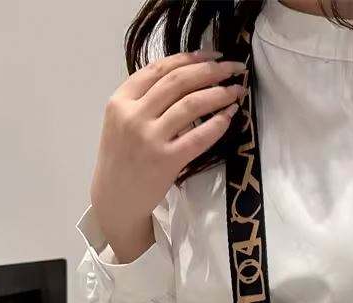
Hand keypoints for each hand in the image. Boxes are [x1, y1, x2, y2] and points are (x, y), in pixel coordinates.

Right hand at [90, 51, 247, 261]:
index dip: (190, 58)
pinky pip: (198, 137)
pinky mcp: (165, 161)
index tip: (213, 55)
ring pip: (190, 105)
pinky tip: (230, 115)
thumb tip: (184, 76)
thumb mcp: (121, 121)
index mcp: (120, 100)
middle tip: (234, 68)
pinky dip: (217, 123)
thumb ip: (143, 99)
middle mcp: (133, 115)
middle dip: (211, 71)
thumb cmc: (123, 158)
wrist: (115, 198)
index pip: (159, 69)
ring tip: (236, 91)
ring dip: (219, 94)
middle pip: (178, 82)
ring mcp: (149, 138)